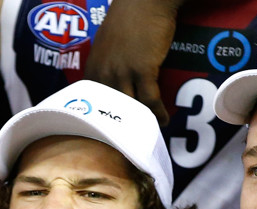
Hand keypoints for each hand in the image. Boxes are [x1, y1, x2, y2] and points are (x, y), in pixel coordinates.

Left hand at [83, 0, 181, 125]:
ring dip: (141, 123)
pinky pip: (150, 101)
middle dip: (122, 129)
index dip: (103, 121)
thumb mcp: (107, 45)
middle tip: (132, 141)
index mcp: (94, 68)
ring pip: (130, 109)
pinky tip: (164, 120)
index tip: (113, 134)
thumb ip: (106, 66)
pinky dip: (157, 114)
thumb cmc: (129, 19)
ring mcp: (122, 72)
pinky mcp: (142, 70)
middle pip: (111, 112)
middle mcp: (104, 72)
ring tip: (149, 132)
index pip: (93, 104)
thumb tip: (113, 88)